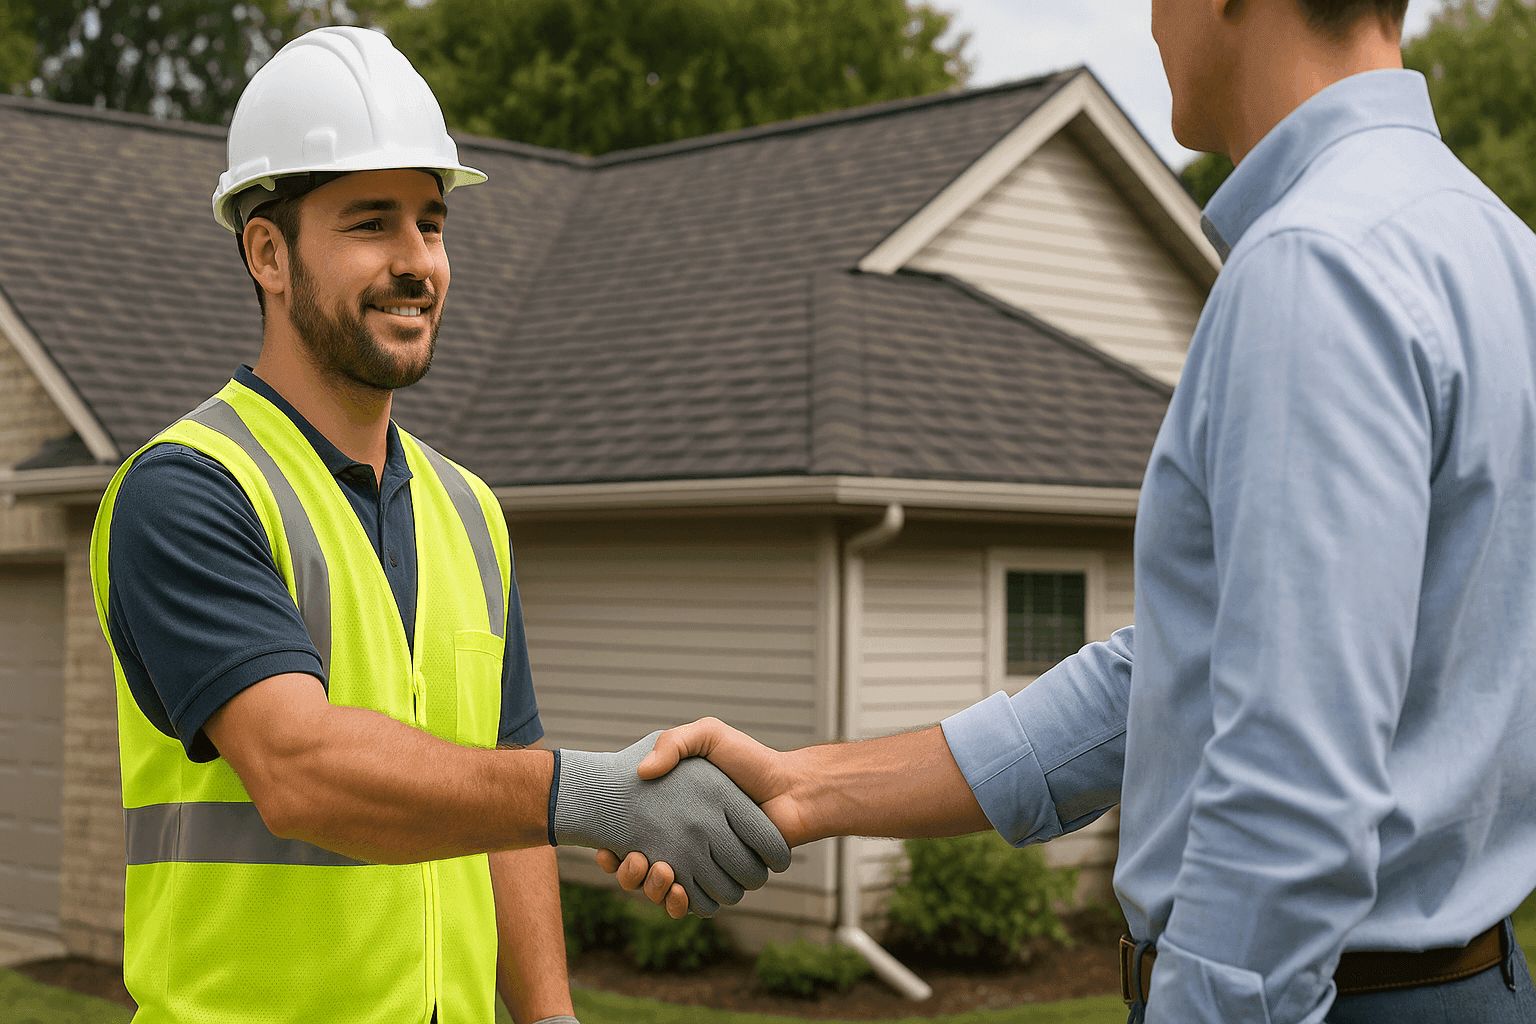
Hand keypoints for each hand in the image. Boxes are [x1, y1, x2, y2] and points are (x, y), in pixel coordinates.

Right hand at [553, 731, 789, 916]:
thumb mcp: (707, 736)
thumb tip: (643, 773)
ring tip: (662, 871)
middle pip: (637, 874)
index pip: (625, 839)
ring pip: (660, 894)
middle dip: (628, 875)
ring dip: (653, 891)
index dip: (609, 851)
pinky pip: (693, 905)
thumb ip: (674, 743)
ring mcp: (699, 866)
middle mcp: (679, 843)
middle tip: (637, 860)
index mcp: (667, 815)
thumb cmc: (749, 760)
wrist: (791, 789)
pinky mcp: (721, 883)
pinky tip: (680, 892)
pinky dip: (681, 905)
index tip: (605, 848)